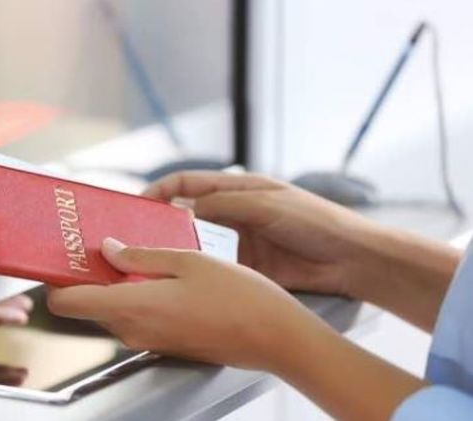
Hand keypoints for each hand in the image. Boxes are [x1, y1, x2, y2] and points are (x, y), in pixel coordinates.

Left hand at [47, 238, 425, 420]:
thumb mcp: (188, 261)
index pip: (66, 303)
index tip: (59, 258)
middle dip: (89, 275)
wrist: (275, 337)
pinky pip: (136, 316)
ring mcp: (149, 339)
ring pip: (113, 308)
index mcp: (132, 306)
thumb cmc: (238, 297)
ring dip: (116, 283)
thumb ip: (141, 255)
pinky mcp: (164, 342)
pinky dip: (136, 294)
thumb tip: (108, 248)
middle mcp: (133, 329)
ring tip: (136, 250)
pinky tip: (160, 272)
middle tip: (103, 241)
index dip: (56, 281)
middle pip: (88, 304)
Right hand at [144, 172, 388, 296]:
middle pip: (186, 214)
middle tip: (136, 235)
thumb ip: (224, 203)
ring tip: (151, 258)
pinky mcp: (244, 267)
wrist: (349, 259)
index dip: (162, 190)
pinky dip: (196, 270)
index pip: (188, 183)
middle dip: (161, 223)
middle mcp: (231, 212)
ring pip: (196, 243)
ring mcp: (237, 241)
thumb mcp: (265, 204)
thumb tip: (186, 208)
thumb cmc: (313, 220)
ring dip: (176, 249)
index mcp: (237, 188)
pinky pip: (213, 266)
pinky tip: (181, 277)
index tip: (139, 203)